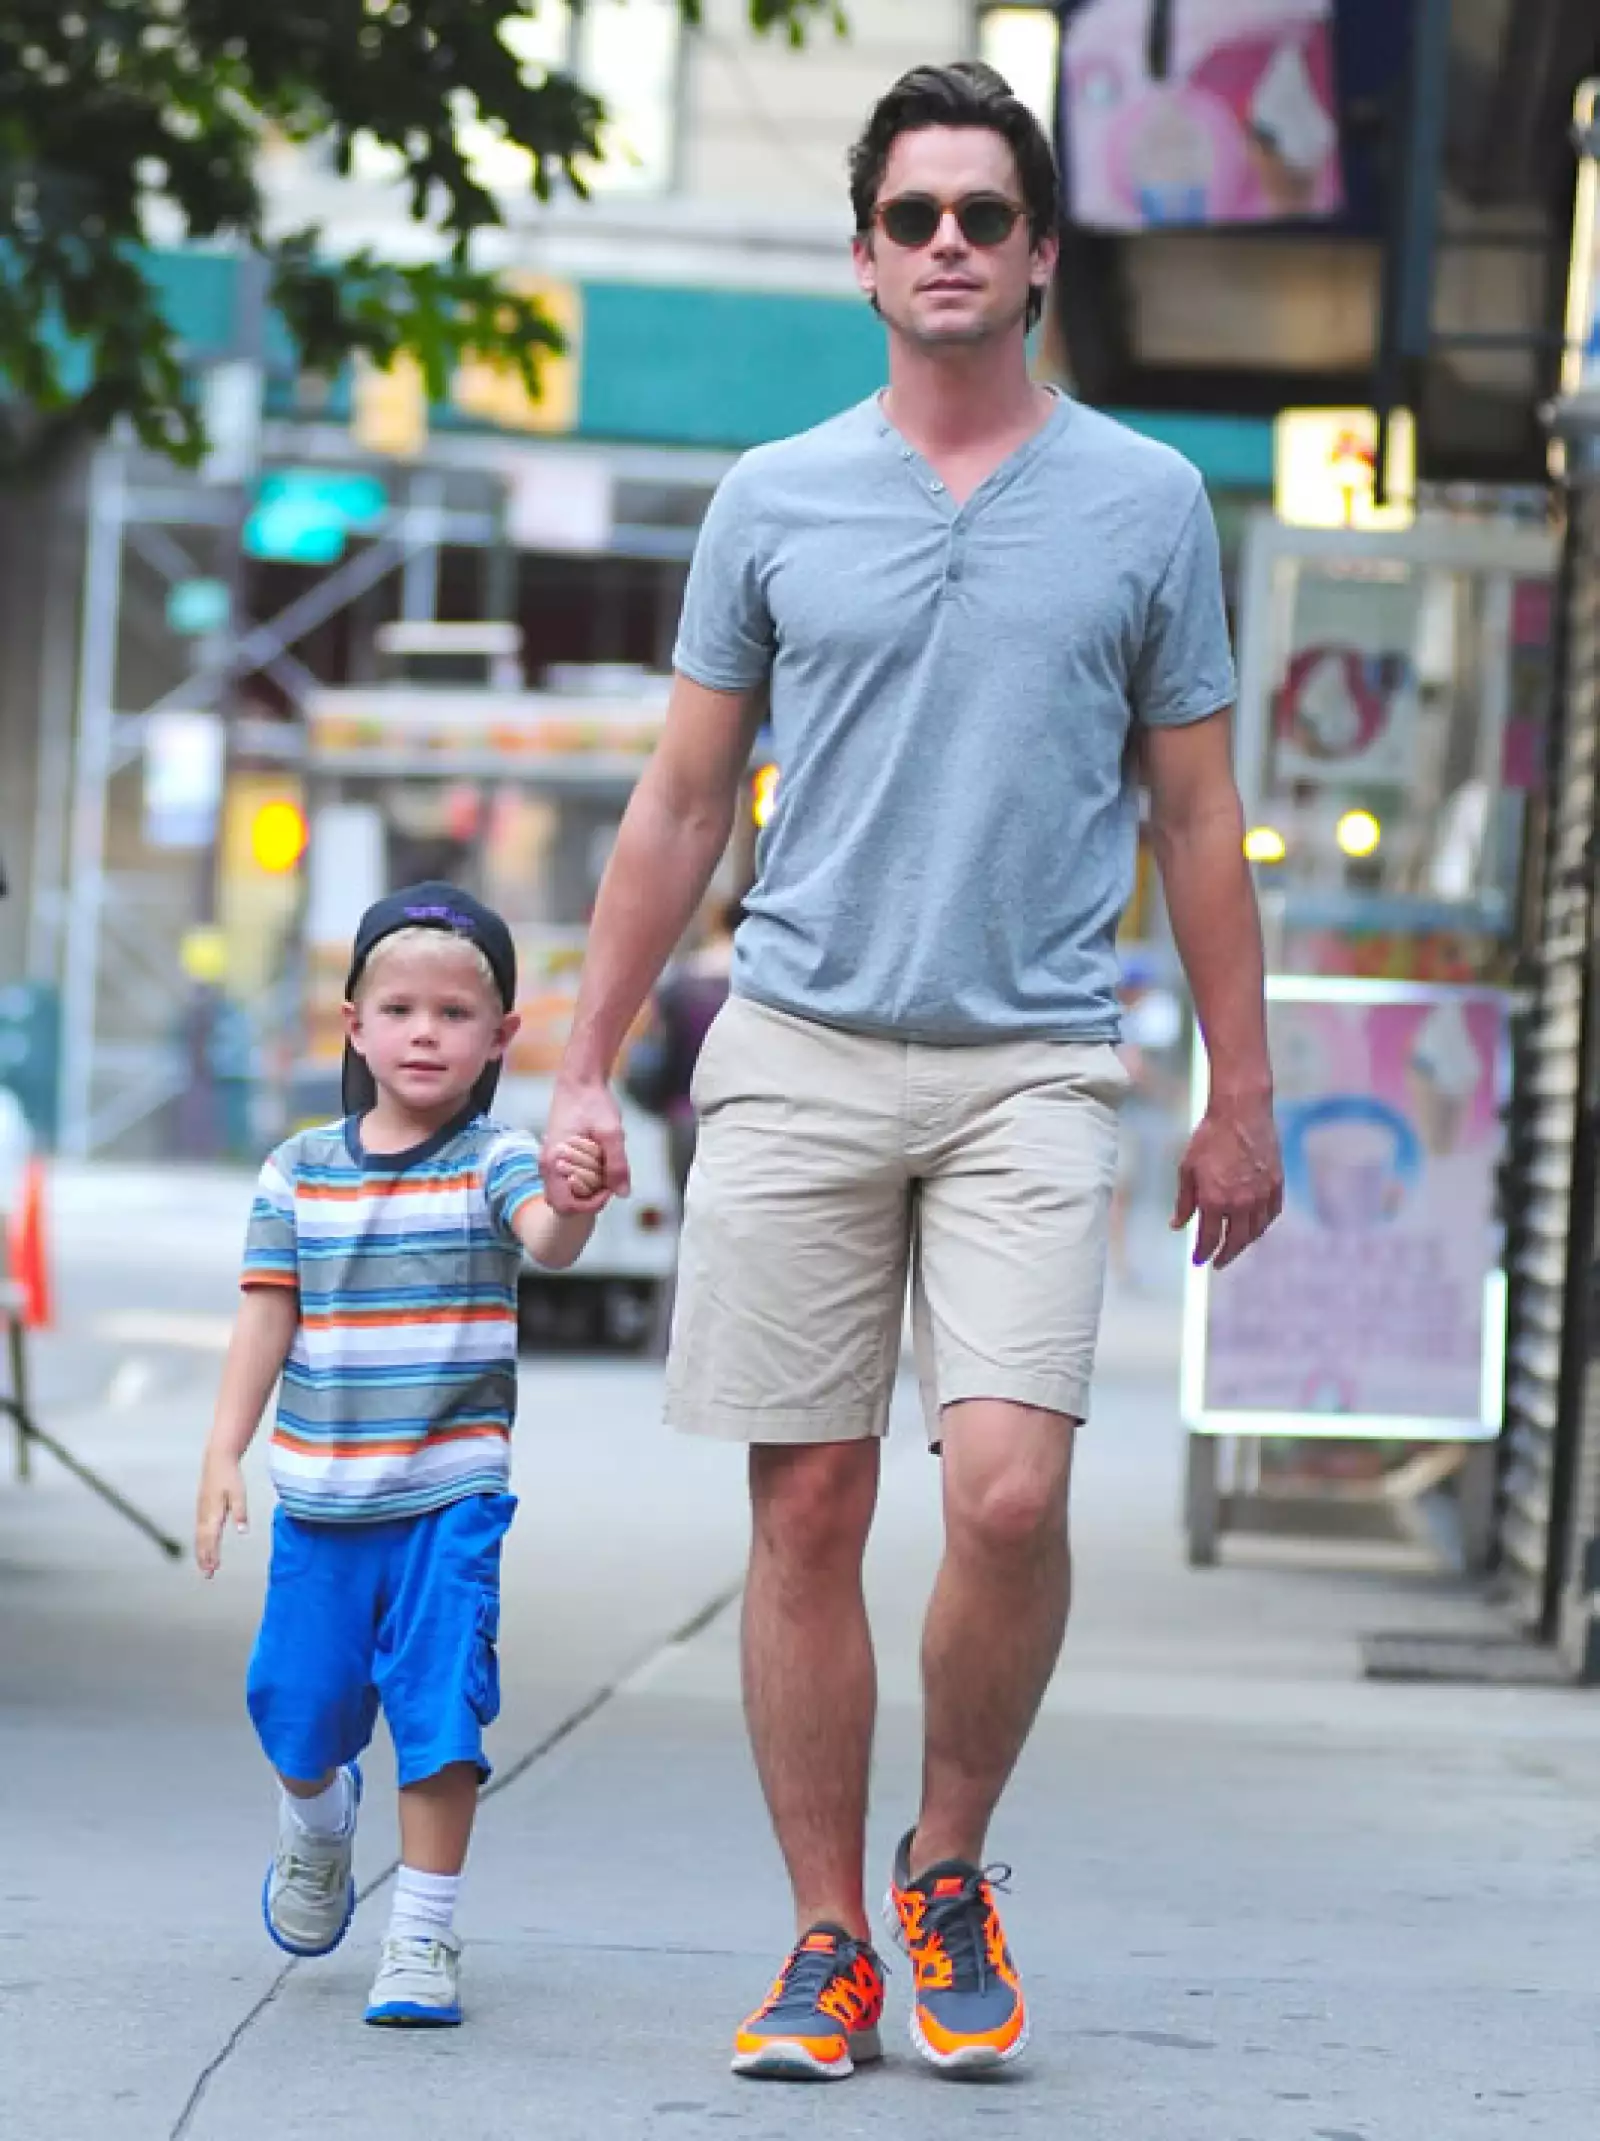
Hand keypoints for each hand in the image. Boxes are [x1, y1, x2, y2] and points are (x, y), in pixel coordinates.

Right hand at [195, 1450, 248, 1577]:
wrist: (217, 1460)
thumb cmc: (229, 1476)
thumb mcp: (239, 1494)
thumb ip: (240, 1513)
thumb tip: (243, 1531)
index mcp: (213, 1513)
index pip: (211, 1539)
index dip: (212, 1555)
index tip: (214, 1569)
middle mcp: (204, 1515)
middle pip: (203, 1542)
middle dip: (205, 1559)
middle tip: (208, 1575)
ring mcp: (201, 1512)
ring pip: (199, 1537)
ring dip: (202, 1553)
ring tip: (205, 1567)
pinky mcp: (202, 1509)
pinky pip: (199, 1531)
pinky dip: (201, 1543)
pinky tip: (203, 1548)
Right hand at [542, 1077, 629, 1214]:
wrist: (581, 1080)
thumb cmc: (593, 1102)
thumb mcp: (612, 1133)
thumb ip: (617, 1164)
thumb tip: (623, 1193)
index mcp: (554, 1162)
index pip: (565, 1205)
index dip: (590, 1205)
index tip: (609, 1189)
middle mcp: (547, 1165)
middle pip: (563, 1203)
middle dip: (588, 1200)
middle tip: (608, 1182)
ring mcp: (551, 1160)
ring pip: (566, 1191)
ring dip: (586, 1189)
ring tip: (604, 1170)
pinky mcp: (557, 1155)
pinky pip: (567, 1178)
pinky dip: (584, 1178)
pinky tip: (598, 1162)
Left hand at [1172, 1091, 1282, 1269]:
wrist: (1241, 1112)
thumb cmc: (1209, 1137)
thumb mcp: (1187, 1169)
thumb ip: (1184, 1201)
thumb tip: (1176, 1225)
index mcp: (1215, 1200)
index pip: (1209, 1239)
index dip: (1203, 1253)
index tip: (1199, 1260)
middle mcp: (1241, 1203)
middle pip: (1235, 1241)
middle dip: (1225, 1255)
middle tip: (1218, 1263)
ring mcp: (1262, 1195)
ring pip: (1255, 1231)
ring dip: (1244, 1243)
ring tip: (1234, 1247)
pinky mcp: (1276, 1184)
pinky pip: (1271, 1215)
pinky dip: (1262, 1225)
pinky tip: (1255, 1227)